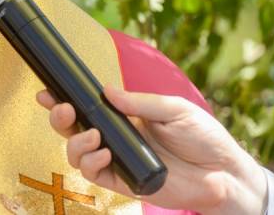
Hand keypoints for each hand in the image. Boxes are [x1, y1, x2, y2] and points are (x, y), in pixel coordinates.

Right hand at [37, 87, 267, 214]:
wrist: (226, 172)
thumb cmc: (203, 137)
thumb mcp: (173, 109)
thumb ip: (140, 102)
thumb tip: (107, 91)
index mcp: (125, 116)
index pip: (87, 106)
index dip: (64, 99)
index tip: (47, 91)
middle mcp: (117, 138)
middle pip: (73, 130)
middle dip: (59, 119)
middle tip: (63, 109)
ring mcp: (119, 160)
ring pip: (77, 154)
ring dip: (76, 143)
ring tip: (94, 136)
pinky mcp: (126, 183)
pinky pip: (96, 175)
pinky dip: (93, 163)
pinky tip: (105, 153)